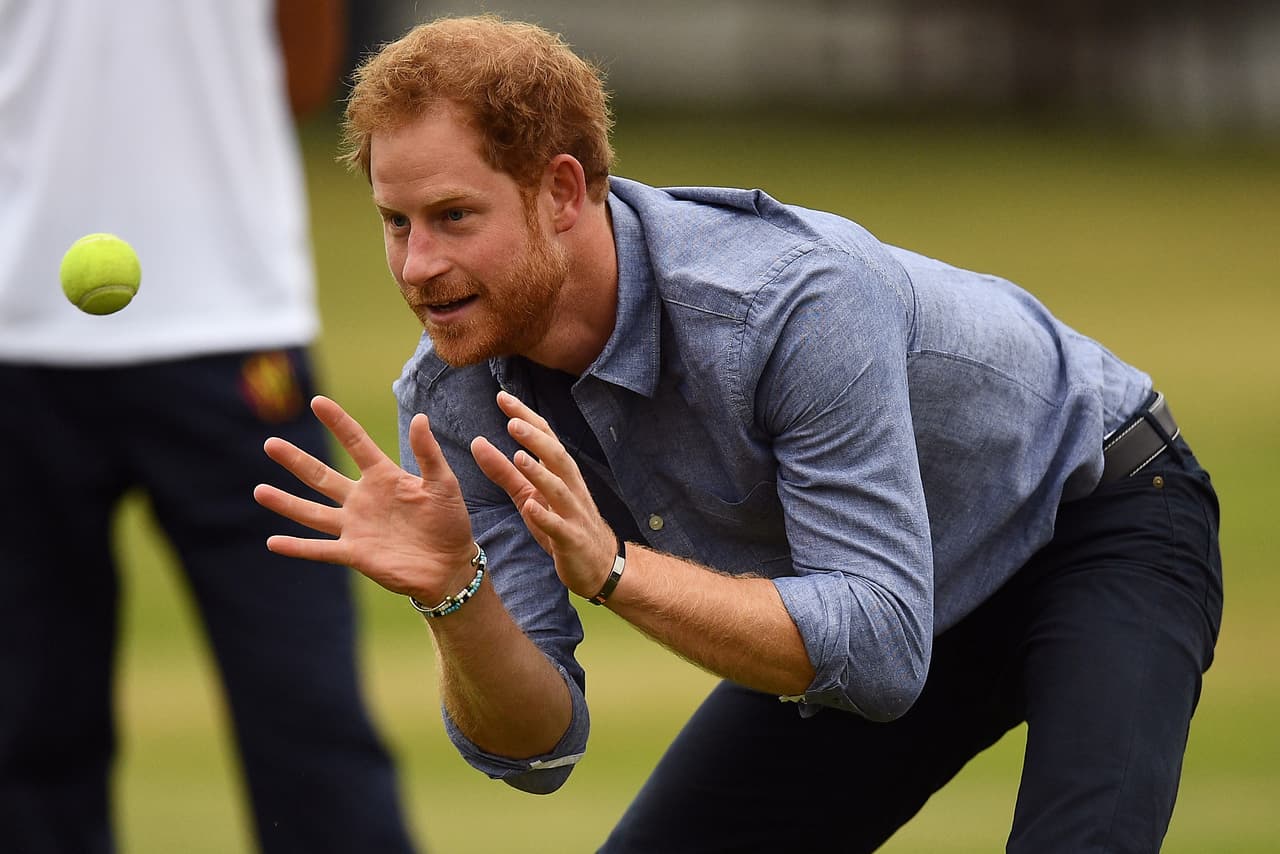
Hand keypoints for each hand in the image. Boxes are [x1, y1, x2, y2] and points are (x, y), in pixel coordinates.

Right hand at [253, 395, 477, 600]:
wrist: (451, 564)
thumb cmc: (450, 521)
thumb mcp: (443, 483)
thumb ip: (428, 454)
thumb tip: (419, 418)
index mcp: (384, 477)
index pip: (356, 443)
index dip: (338, 423)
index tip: (317, 402)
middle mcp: (363, 499)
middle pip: (322, 476)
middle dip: (296, 461)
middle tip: (270, 444)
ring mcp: (356, 526)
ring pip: (313, 513)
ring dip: (286, 503)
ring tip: (259, 491)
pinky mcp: (355, 553)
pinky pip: (320, 549)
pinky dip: (297, 547)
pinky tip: (273, 542)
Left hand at [471, 391, 617, 598]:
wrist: (598, 563)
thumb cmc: (561, 521)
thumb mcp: (528, 494)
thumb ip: (503, 470)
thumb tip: (477, 442)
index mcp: (560, 473)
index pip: (545, 437)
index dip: (525, 416)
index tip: (502, 397)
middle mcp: (570, 487)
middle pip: (556, 456)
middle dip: (536, 438)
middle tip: (512, 421)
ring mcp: (573, 513)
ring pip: (559, 488)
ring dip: (539, 473)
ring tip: (519, 458)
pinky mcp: (571, 539)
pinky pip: (558, 526)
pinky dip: (545, 516)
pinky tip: (531, 508)